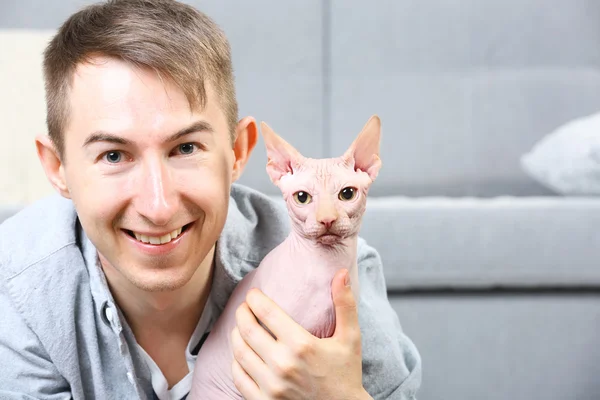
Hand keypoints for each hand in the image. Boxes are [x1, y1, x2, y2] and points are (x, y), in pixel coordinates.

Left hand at [230, 269, 371, 399]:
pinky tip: (242, 354)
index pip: (266, 312)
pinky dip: (236, 362)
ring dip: (236, 335)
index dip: (255, 299)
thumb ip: (345, 305)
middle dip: (242, 313)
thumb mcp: (350, 338)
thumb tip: (341, 272)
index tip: (253, 294)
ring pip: (240, 352)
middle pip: (248, 330)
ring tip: (241, 327)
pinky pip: (239, 377)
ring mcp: (271, 385)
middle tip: (244, 307)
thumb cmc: (346, 374)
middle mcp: (283, 364)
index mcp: (302, 344)